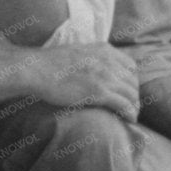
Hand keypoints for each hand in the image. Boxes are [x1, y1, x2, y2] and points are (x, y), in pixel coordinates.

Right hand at [22, 45, 143, 123]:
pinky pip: (124, 104)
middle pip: (133, 81)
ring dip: (134, 106)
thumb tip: (94, 69)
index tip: (129, 91)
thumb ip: (91, 58)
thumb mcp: (78, 53)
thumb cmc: (49, 64)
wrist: (36, 69)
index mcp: (104, 50)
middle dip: (134, 95)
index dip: (132, 80)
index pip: (130, 66)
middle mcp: (109, 61)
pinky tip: (130, 120)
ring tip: (132, 115)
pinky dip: (130, 113)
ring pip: (131, 94)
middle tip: (131, 106)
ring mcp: (105, 76)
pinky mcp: (99, 92)